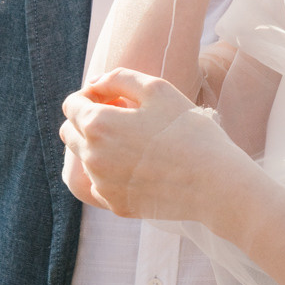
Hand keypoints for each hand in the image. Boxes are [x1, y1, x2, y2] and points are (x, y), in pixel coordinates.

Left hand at [59, 67, 240, 220]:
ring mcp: (102, 185)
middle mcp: (92, 157)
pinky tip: (142, 167)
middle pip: (70, 133)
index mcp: (98, 125)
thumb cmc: (189, 130)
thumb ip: (118, 79)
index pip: (71, 105)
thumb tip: (93, 83)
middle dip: (88, 121)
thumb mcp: (157, 89)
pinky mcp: (116, 205)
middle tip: (124, 119)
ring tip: (138, 143)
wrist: (214, 182)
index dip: (91, 97)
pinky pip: (101, 184)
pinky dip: (112, 174)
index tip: (115, 99)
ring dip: (101, 147)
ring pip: (85, 160)